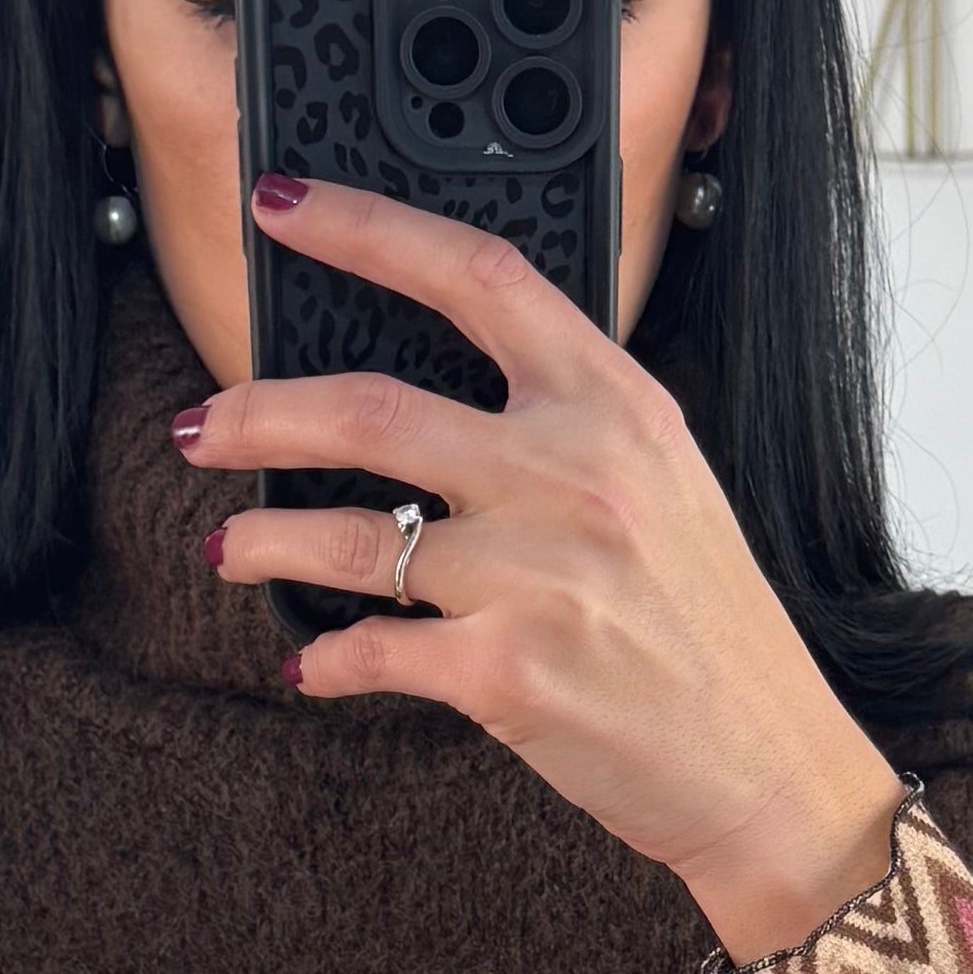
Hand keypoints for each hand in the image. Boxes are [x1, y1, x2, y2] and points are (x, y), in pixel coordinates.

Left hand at [186, 178, 909, 964]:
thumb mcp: (666, 484)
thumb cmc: (710, 628)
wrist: (768, 763)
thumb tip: (440, 387)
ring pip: (351, 536)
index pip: (477, 275)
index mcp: (615, 406)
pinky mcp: (504, 672)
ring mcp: (536, 574)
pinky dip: (327, 660)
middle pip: (371, 406)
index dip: (367, 230)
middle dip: (259, 412)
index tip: (285, 210)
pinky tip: (314, 664)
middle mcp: (573, 475)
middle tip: (204, 423)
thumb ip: (568, 422)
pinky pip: (370, 650)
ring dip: (264, 541)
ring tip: (228, 549)